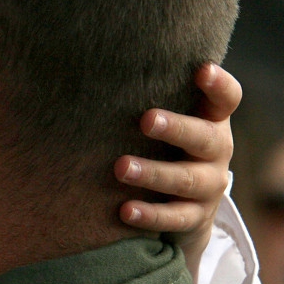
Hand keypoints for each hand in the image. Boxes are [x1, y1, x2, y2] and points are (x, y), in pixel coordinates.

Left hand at [115, 63, 240, 283]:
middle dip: (176, 128)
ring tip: (120, 167)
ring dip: (154, 173)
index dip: (219, 85)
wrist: (180, 209)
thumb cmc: (158, 147)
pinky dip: (150, 214)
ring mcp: (208, 188)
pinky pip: (174, 218)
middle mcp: (215, 152)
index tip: (202, 69)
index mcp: (210, 121)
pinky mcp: (194, 219)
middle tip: (145, 119)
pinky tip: (124, 210)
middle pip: (207, 138)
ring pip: (187, 180)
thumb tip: (57, 64)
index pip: (227, 99)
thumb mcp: (158, 121)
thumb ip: (135, 93)